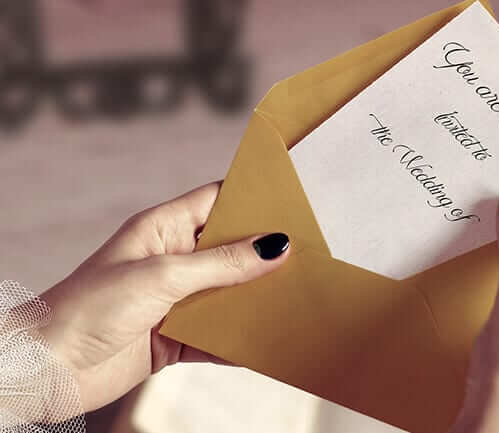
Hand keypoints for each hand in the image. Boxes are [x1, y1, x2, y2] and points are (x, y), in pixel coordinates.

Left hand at [40, 183, 290, 411]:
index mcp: (163, 229)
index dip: (250, 198)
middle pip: (229, 249)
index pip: (215, 201)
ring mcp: (174, 300)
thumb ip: (221, 265)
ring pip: (227, 293)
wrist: (48, 370)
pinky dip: (239, 339)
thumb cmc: (90, 308)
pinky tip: (265, 341)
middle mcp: (172, 260)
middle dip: (263, 253)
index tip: (289, 200)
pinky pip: (217, 335)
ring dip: (255, 298)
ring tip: (296, 296)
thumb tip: (273, 247)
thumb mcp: (163, 276)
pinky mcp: (174, 337)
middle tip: (306, 254)